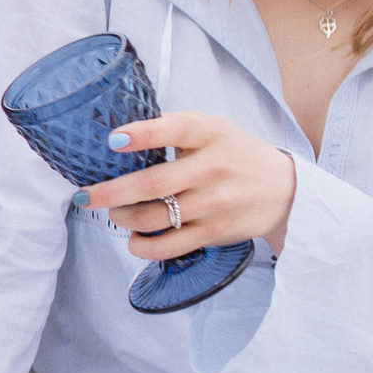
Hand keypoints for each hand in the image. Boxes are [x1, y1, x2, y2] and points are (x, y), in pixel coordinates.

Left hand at [84, 112, 299, 256]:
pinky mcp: (215, 231)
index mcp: (210, 134)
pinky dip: (142, 246)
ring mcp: (214, 203)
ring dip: (122, 218)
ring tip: (114, 212)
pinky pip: (168, 246)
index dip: (143, 134)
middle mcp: (213, 168)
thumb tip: (119, 132)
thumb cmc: (236, 155)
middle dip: (110, 192)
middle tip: (86, 196)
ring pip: (154, 217)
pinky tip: (133, 238)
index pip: (176, 130)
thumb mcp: (212, 128)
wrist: (285, 190)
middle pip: (152, 183)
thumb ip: (172, 126)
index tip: (112, 140)